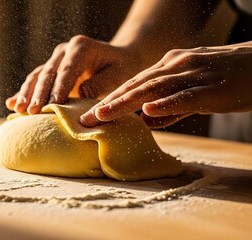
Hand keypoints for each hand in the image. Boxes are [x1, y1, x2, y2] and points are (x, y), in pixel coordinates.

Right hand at [6, 35, 141, 113]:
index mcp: (81, 47)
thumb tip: (80, 95)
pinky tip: (11, 104)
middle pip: (48, 73)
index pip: (66, 70)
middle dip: (39, 94)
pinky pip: (35, 80)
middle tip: (32, 112)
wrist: (119, 59)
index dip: (57, 89)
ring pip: (37, 76)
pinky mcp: (50, 69)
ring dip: (27, 94)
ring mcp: (55, 59)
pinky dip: (24, 93)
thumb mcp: (118, 75)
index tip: (51, 106)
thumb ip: (100, 84)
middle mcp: (64, 50)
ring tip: (19, 111)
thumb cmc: (121, 68)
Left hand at [80, 43, 251, 127]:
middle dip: (109, 102)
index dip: (110, 99)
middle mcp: (176, 66)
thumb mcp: (192, 90)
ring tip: (103, 115)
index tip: (89, 114)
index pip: (134, 83)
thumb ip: (171, 107)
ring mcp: (193, 74)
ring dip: (126, 103)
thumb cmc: (226, 80)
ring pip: (154, 88)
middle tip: (85, 118)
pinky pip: (186, 95)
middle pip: (137, 85)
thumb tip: (147, 121)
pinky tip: (148, 111)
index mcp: (169, 66)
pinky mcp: (212, 87)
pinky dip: (166, 104)